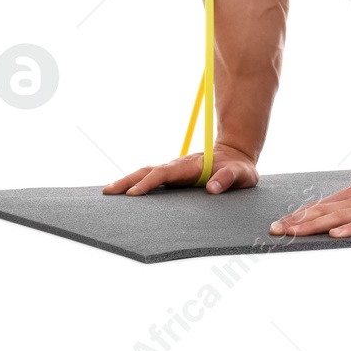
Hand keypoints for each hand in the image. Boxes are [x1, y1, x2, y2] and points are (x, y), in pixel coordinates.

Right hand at [102, 142, 258, 195]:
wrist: (237, 156)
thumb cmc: (240, 168)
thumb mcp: (242, 174)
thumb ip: (229, 178)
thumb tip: (212, 189)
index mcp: (192, 166)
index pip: (166, 173)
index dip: (149, 182)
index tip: (134, 193)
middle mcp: (179, 166)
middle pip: (149, 170)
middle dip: (128, 180)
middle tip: (108, 192)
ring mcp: (174, 171)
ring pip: (146, 173)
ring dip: (127, 181)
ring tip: (108, 192)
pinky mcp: (173, 178)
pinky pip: (151, 180)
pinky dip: (135, 184)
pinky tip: (122, 194)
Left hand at [269, 181, 350, 236]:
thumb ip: (348, 210)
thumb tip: (324, 223)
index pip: (320, 206)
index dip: (298, 216)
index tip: (278, 226)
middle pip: (324, 211)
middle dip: (298, 221)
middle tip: (276, 230)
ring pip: (339, 217)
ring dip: (316, 225)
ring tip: (296, 232)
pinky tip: (337, 235)